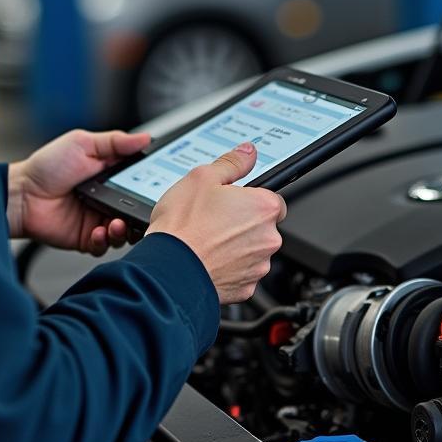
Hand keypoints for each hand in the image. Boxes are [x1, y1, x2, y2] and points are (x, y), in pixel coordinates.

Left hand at [7, 128, 150, 254]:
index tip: (161, 189)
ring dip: (125, 230)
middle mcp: (109, 199)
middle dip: (143, 214)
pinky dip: (104, 241)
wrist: (21, 195)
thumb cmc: (47, 166)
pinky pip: (104, 246)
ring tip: (116, 224)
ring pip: (125, 232)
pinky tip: (98, 231)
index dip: (153, 187)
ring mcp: (98, 220)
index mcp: (112, 175)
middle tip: (143, 213)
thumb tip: (145, 137)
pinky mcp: (86, 239)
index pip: (142, 183)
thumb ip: (116, 142)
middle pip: (138, 210)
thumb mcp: (83, 144)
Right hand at [146, 142, 286, 303]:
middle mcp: (268, 239)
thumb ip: (231, 163)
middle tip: (214, 219)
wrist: (168, 270)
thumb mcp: (202, 177)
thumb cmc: (184, 226)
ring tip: (206, 240)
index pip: (273, 199)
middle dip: (243, 223)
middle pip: (263, 226)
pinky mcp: (245, 289)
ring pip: (252, 251)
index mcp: (263, 208)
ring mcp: (257, 266)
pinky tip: (206, 259)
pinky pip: (240, 273)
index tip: (234, 202)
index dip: (251, 199)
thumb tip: (247, 153)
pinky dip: (228, 267)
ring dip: (236, 246)